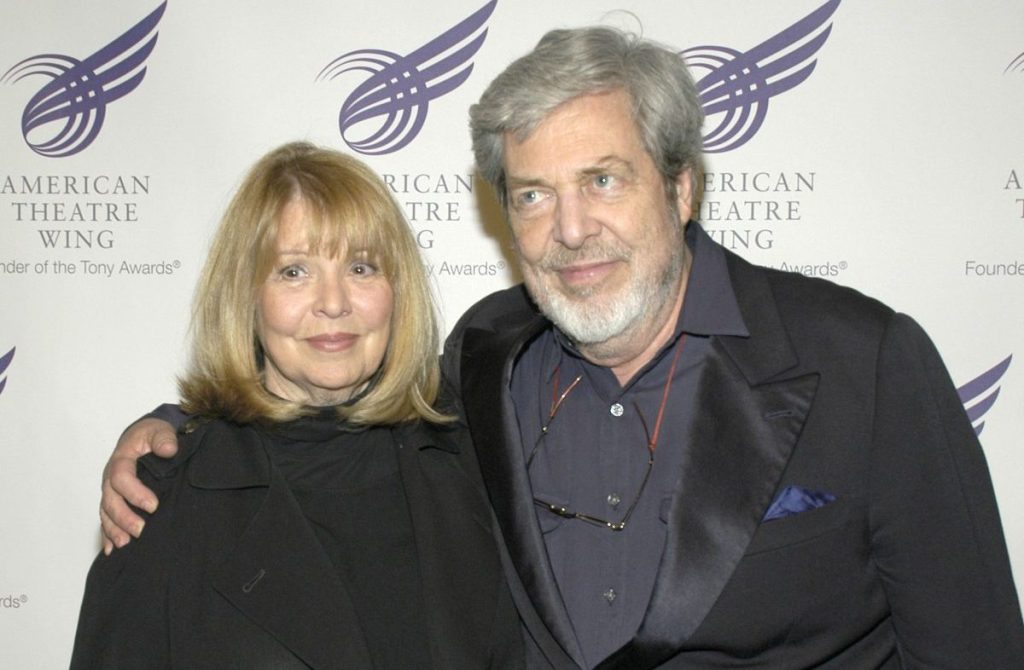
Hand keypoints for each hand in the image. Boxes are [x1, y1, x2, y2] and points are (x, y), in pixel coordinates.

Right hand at [100, 418, 178, 554]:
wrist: (144, 437)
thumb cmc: (152, 434)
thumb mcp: (160, 429)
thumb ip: (164, 438)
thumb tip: (169, 449)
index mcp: (122, 459)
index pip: (122, 477)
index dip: (135, 493)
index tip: (153, 506)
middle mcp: (111, 476)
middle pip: (110, 499)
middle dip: (123, 517)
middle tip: (140, 530)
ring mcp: (110, 490)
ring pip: (106, 511)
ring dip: (113, 529)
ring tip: (125, 544)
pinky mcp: (114, 499)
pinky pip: (106, 518)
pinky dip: (107, 534)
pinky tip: (111, 549)